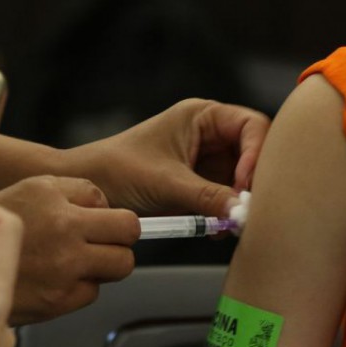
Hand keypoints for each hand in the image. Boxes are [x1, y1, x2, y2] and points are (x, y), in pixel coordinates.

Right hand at [0, 175, 139, 325]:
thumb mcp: (21, 192)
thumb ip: (64, 193)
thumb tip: (99, 205)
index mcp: (50, 195)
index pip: (106, 200)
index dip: (101, 213)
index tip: (91, 221)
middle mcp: (63, 227)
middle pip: (129, 230)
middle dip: (119, 237)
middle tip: (102, 243)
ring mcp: (66, 265)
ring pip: (121, 264)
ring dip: (106, 264)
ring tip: (80, 264)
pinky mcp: (61, 298)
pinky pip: (93, 292)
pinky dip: (80, 289)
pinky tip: (56, 283)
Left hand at [83, 99, 269, 216]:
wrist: (88, 191)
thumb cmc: (117, 170)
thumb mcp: (165, 183)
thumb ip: (206, 197)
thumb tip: (242, 213)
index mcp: (203, 116)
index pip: (252, 126)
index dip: (257, 154)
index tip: (244, 184)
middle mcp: (211, 136)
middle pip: (255, 154)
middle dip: (254, 183)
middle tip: (247, 209)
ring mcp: (208, 163)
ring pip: (244, 181)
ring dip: (241, 203)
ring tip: (229, 223)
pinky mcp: (202, 189)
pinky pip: (228, 201)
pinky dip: (228, 216)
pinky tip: (216, 229)